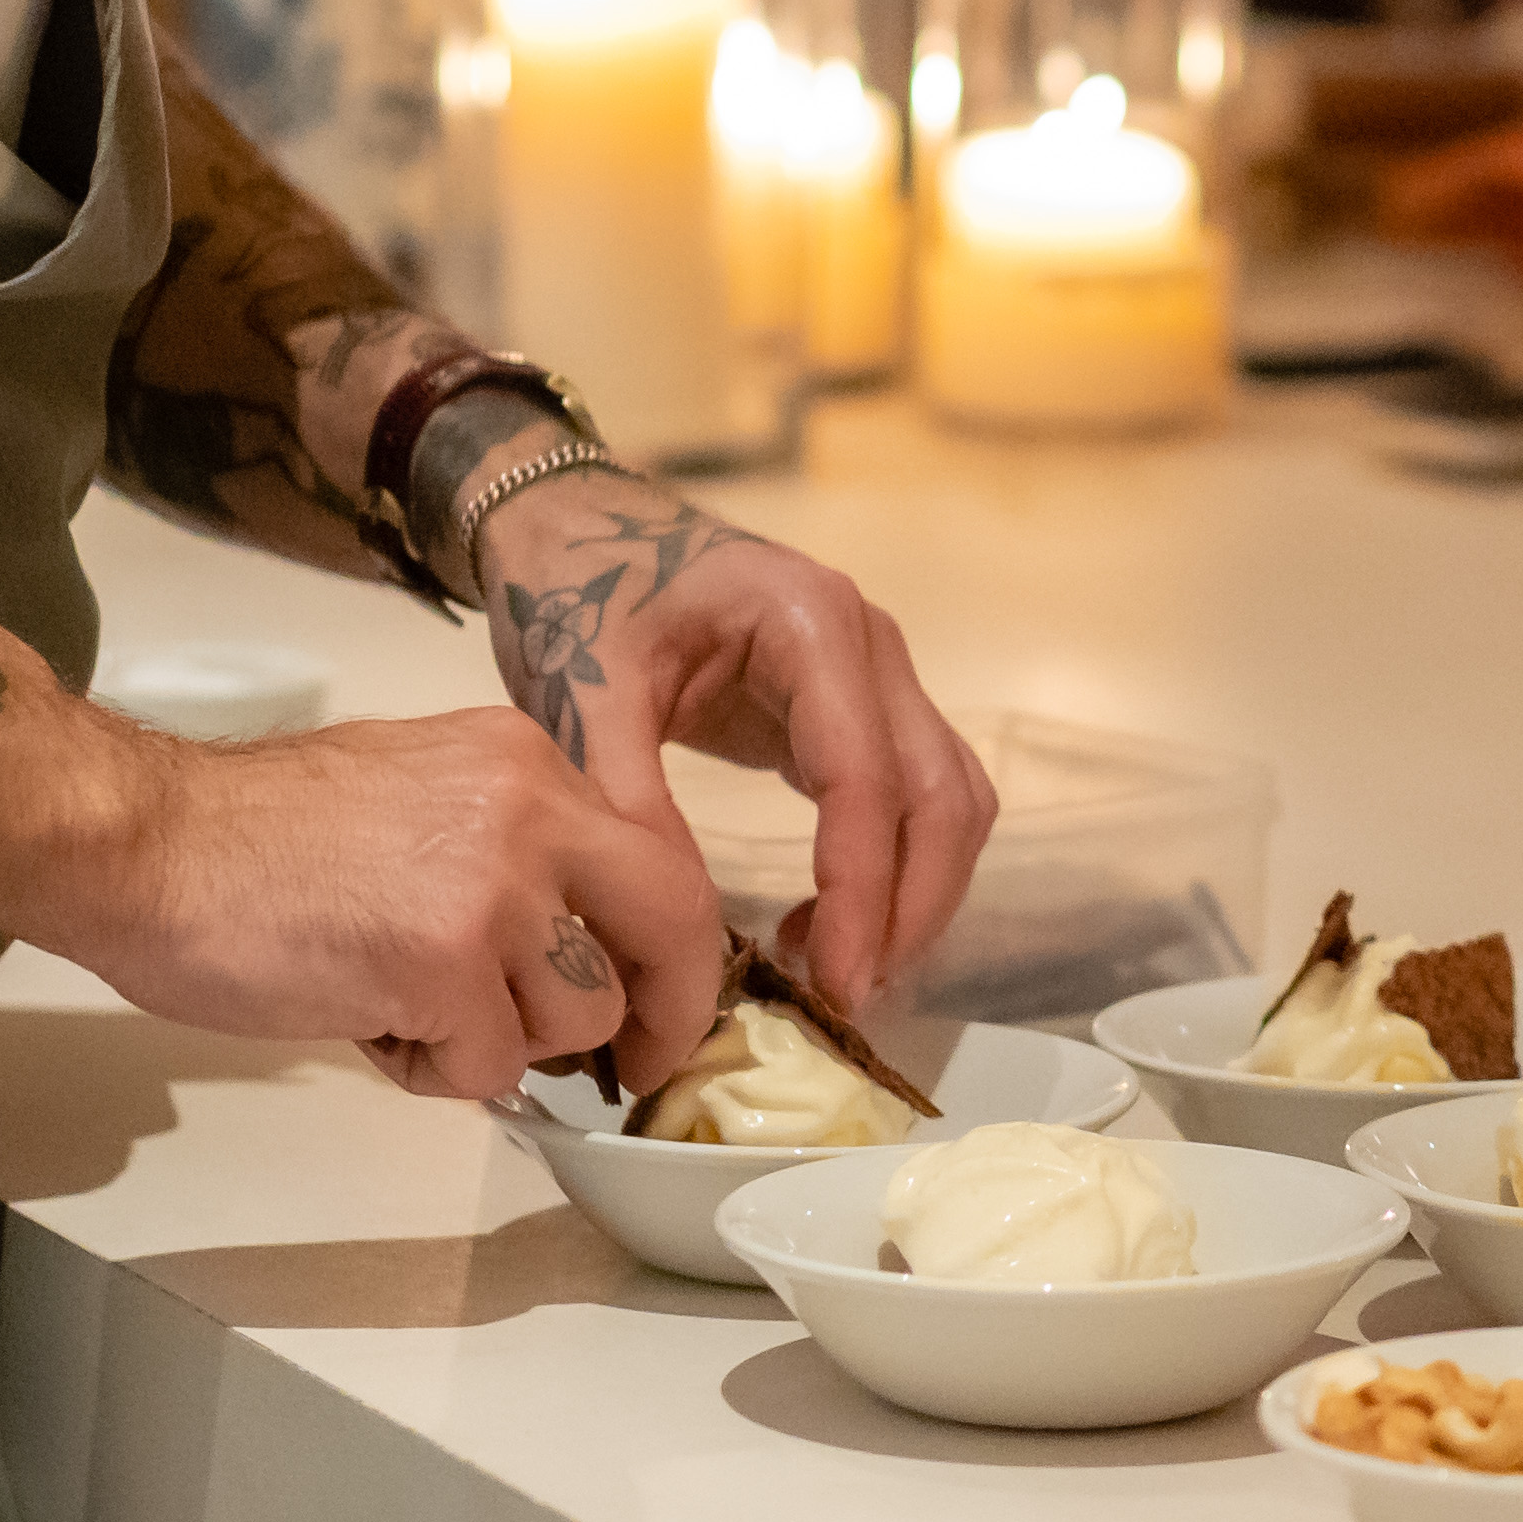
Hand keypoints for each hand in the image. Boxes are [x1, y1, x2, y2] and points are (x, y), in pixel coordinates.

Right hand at [59, 705, 720, 1102]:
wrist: (149, 844)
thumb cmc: (254, 839)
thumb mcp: (419, 795)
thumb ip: (509, 854)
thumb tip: (573, 953)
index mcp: (527, 761)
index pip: (657, 855)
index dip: (672, 948)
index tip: (657, 1005)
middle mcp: (532, 806)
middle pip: (675, 921)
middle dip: (666, 1012)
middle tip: (628, 1067)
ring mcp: (495, 883)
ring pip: (580, 1014)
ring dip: (508, 1046)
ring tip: (415, 1015)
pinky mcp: (445, 960)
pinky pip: (491, 1066)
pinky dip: (436, 1071)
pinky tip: (371, 1025)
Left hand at [470, 465, 999, 1013]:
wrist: (573, 523)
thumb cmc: (576, 590)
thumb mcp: (583, 692)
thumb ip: (629, 803)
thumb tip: (676, 931)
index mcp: (811, 622)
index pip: (868, 777)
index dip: (860, 890)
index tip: (832, 982)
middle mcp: (870, 642)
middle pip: (941, 795)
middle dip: (907, 908)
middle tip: (842, 998)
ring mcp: (876, 671)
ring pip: (949, 800)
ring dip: (915, 895)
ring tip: (834, 972)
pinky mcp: (857, 706)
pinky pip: (916, 795)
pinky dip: (895, 868)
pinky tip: (822, 923)